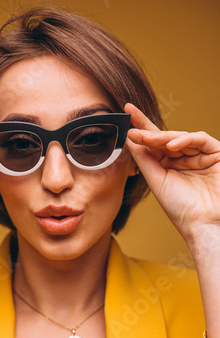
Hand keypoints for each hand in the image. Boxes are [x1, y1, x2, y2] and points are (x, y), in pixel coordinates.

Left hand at [124, 103, 219, 248]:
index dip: (141, 128)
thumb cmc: (180, 208)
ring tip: (146, 138)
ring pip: (180, 137)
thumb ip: (144, 159)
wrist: (202, 224)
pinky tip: (170, 144)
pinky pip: (200, 139)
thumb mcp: (156, 181)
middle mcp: (184, 158)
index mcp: (169, 165)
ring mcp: (200, 155)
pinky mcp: (216, 154)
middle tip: (131, 124)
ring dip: (162, 136)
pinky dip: (184, 140)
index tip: (126, 113)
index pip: (154, 143)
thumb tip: (130, 139)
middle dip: (147, 131)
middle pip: (164, 137)